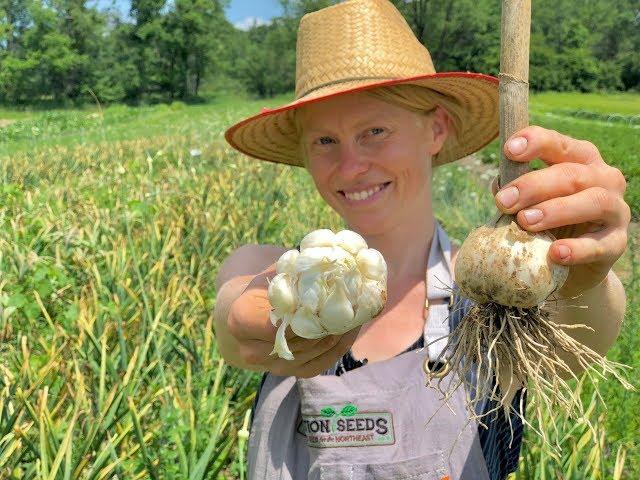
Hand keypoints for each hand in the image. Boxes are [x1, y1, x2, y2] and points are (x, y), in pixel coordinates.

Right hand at [228, 271, 359, 377]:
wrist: (258, 310)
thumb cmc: (269, 285)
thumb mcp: (277, 272)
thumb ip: (296, 269)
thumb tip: (325, 263)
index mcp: (241, 320)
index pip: (275, 326)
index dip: (301, 316)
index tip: (324, 299)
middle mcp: (251, 350)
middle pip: (297, 341)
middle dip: (324, 324)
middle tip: (350, 306)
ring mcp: (272, 366)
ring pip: (312, 352)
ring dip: (335, 334)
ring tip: (353, 314)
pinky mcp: (293, 373)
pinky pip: (321, 363)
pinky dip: (338, 346)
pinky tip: (349, 329)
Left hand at [490, 126, 629, 297]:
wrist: (574, 262)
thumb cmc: (549, 220)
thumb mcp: (531, 200)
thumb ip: (517, 190)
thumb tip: (499, 185)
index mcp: (581, 160)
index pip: (560, 144)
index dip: (536, 142)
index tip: (509, 150)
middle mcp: (604, 179)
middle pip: (572, 174)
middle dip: (534, 186)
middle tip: (503, 201)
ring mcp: (615, 210)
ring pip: (594, 201)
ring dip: (556, 210)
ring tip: (526, 221)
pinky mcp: (617, 243)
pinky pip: (601, 245)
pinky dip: (578, 249)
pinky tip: (556, 253)